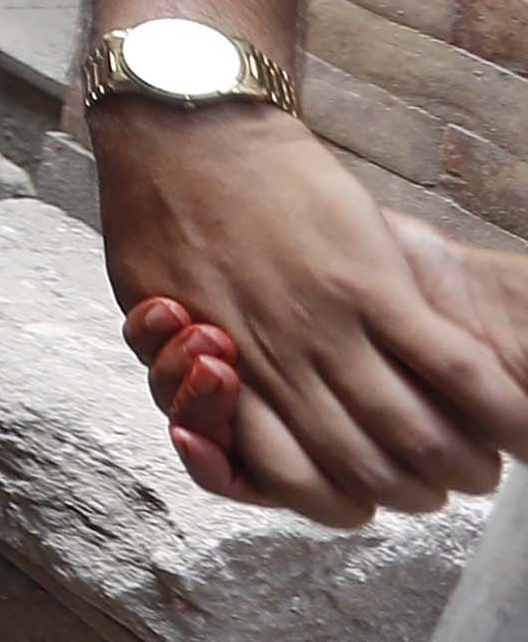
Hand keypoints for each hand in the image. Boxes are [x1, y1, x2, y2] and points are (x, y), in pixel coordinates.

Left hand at [90, 102, 527, 521]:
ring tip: (479, 466)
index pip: (291, 480)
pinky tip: (515, 425)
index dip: (340, 506)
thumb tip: (202, 423)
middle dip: (412, 494)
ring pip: (413, 433)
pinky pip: (447, 364)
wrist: (187, 135)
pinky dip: (492, 404)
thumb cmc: (161, 221)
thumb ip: (181, 370)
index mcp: (229, 378)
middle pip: (366, 469)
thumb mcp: (149, 309)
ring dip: (458, 462)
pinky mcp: (374, 283)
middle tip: (440, 489)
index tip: (369, 505)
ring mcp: (331, 326)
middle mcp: (284, 366)